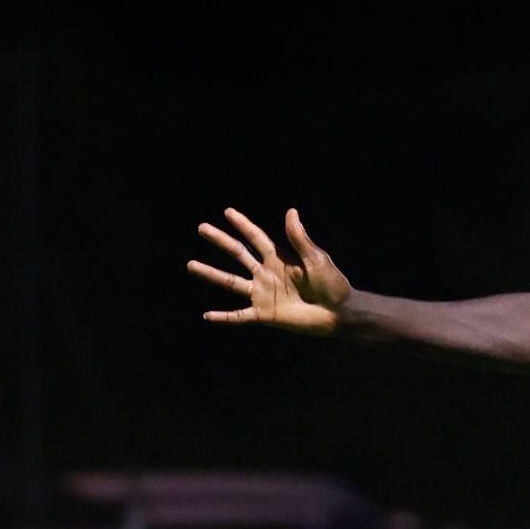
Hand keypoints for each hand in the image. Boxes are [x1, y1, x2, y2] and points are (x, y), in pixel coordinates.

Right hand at [190, 207, 349, 334]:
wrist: (338, 313)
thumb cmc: (332, 284)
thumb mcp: (316, 258)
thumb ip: (299, 238)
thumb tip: (290, 211)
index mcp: (279, 258)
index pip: (256, 238)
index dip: (243, 225)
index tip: (228, 212)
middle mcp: (266, 274)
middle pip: (238, 254)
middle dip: (220, 241)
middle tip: (202, 228)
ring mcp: (263, 294)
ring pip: (231, 282)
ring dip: (210, 274)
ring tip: (191, 265)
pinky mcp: (264, 315)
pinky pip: (239, 316)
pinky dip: (224, 317)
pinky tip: (207, 316)